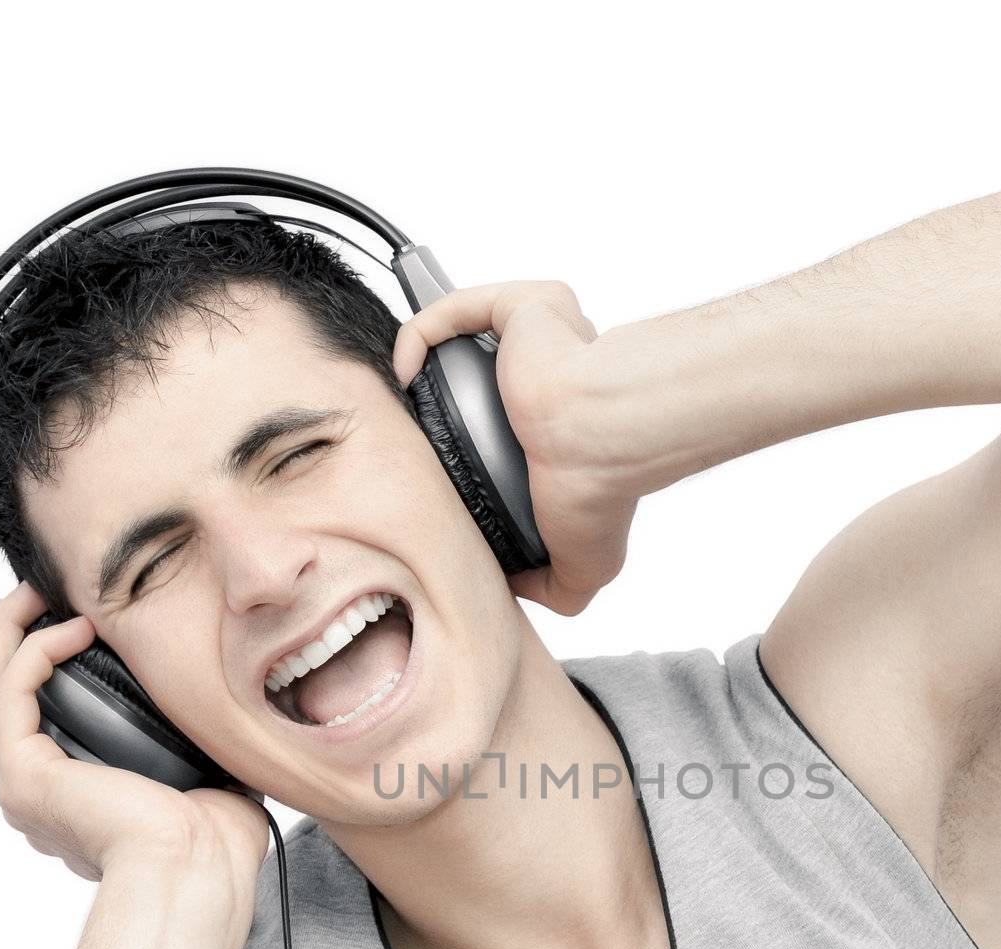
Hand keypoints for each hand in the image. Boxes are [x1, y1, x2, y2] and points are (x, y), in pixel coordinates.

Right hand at [0, 582, 269, 888]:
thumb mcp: (201, 771)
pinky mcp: (24, 776)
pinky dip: (34, 651)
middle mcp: (37, 793)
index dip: (42, 665)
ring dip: (8, 632)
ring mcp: (22, 787)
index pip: (35, 719)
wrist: (199, 870)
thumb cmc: (211, 841)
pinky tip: (71, 628)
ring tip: (37, 593)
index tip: (74, 624)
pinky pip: (10, 693)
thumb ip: (187, 736)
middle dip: (11, 637)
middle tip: (37, 593)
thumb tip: (211, 702)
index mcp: (73, 796)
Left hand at [393, 280, 646, 615]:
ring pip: (470, 339)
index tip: (442, 477)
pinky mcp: (527, 309)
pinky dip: (422, 333)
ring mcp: (544, 340)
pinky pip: (460, 308)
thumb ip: (555, 586)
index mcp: (570, 433)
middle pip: (486, 383)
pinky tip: (404, 366)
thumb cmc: (603, 488)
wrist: (603, 434)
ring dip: (430, 364)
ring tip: (397, 399)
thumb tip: (513, 588)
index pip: (516, 433)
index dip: (476, 453)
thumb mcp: (586, 565)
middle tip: (408, 439)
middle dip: (446, 407)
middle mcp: (559, 380)